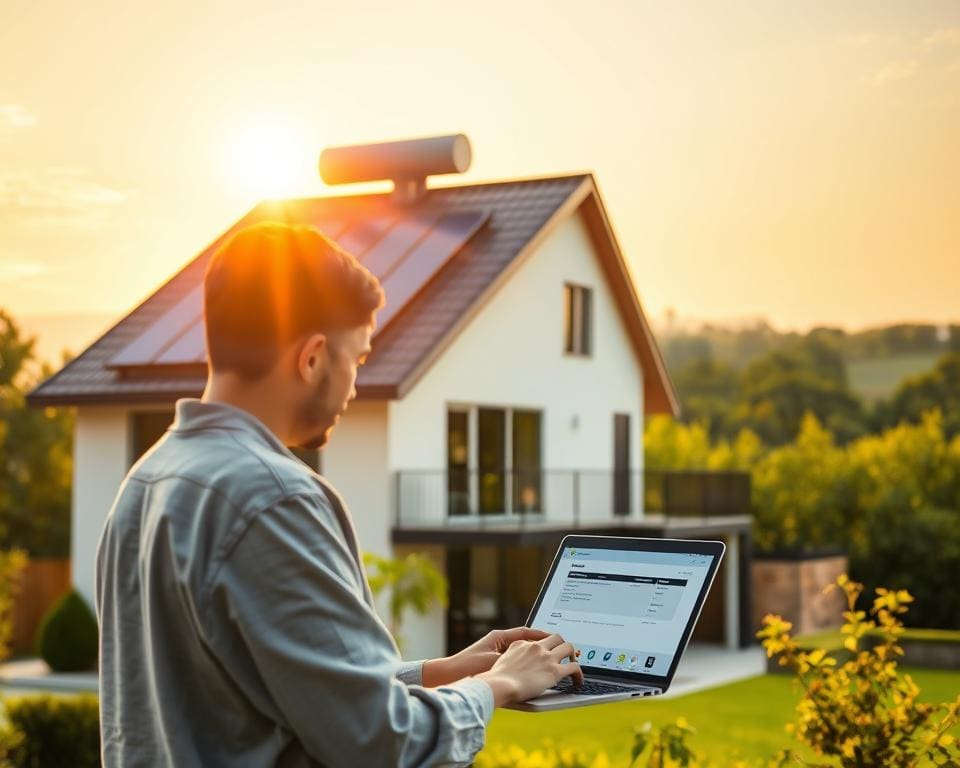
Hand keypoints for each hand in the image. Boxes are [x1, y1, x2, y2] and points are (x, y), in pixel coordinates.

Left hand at [422, 627, 550, 686]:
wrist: (449, 674)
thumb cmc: (467, 666)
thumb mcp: (492, 661)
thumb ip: (510, 659)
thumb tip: (528, 661)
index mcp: (499, 637)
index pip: (525, 632)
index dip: (541, 635)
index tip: (554, 637)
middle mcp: (498, 642)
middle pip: (524, 640)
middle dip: (540, 643)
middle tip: (557, 647)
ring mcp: (496, 651)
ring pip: (520, 651)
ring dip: (532, 654)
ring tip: (548, 659)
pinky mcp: (493, 662)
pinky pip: (514, 661)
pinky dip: (524, 664)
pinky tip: (532, 671)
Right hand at [476, 633, 583, 705]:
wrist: (500, 685)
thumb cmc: (496, 680)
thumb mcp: (500, 662)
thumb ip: (510, 660)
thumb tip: (514, 667)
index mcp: (521, 643)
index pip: (539, 640)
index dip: (546, 647)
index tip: (549, 652)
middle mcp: (536, 647)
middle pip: (556, 637)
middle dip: (562, 645)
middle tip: (565, 655)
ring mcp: (546, 658)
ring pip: (568, 647)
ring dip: (573, 656)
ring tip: (573, 665)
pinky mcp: (554, 671)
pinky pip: (574, 668)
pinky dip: (579, 674)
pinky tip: (578, 681)